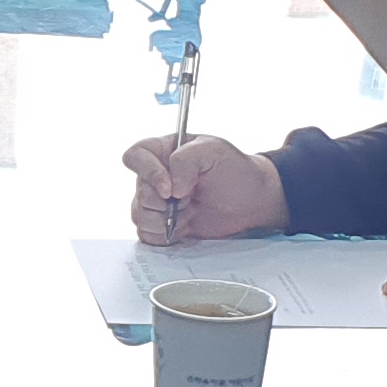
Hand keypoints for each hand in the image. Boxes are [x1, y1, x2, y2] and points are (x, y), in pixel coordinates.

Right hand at [123, 133, 286, 244]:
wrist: (251, 201)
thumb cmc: (235, 170)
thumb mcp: (215, 150)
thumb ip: (186, 160)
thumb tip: (170, 187)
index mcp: (162, 151)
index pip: (135, 156)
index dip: (147, 173)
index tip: (170, 189)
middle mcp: (155, 176)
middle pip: (139, 193)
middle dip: (166, 203)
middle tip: (191, 200)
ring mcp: (157, 202)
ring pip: (139, 216)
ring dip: (167, 220)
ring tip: (192, 212)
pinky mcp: (161, 225)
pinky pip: (147, 235)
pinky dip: (165, 236)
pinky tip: (185, 227)